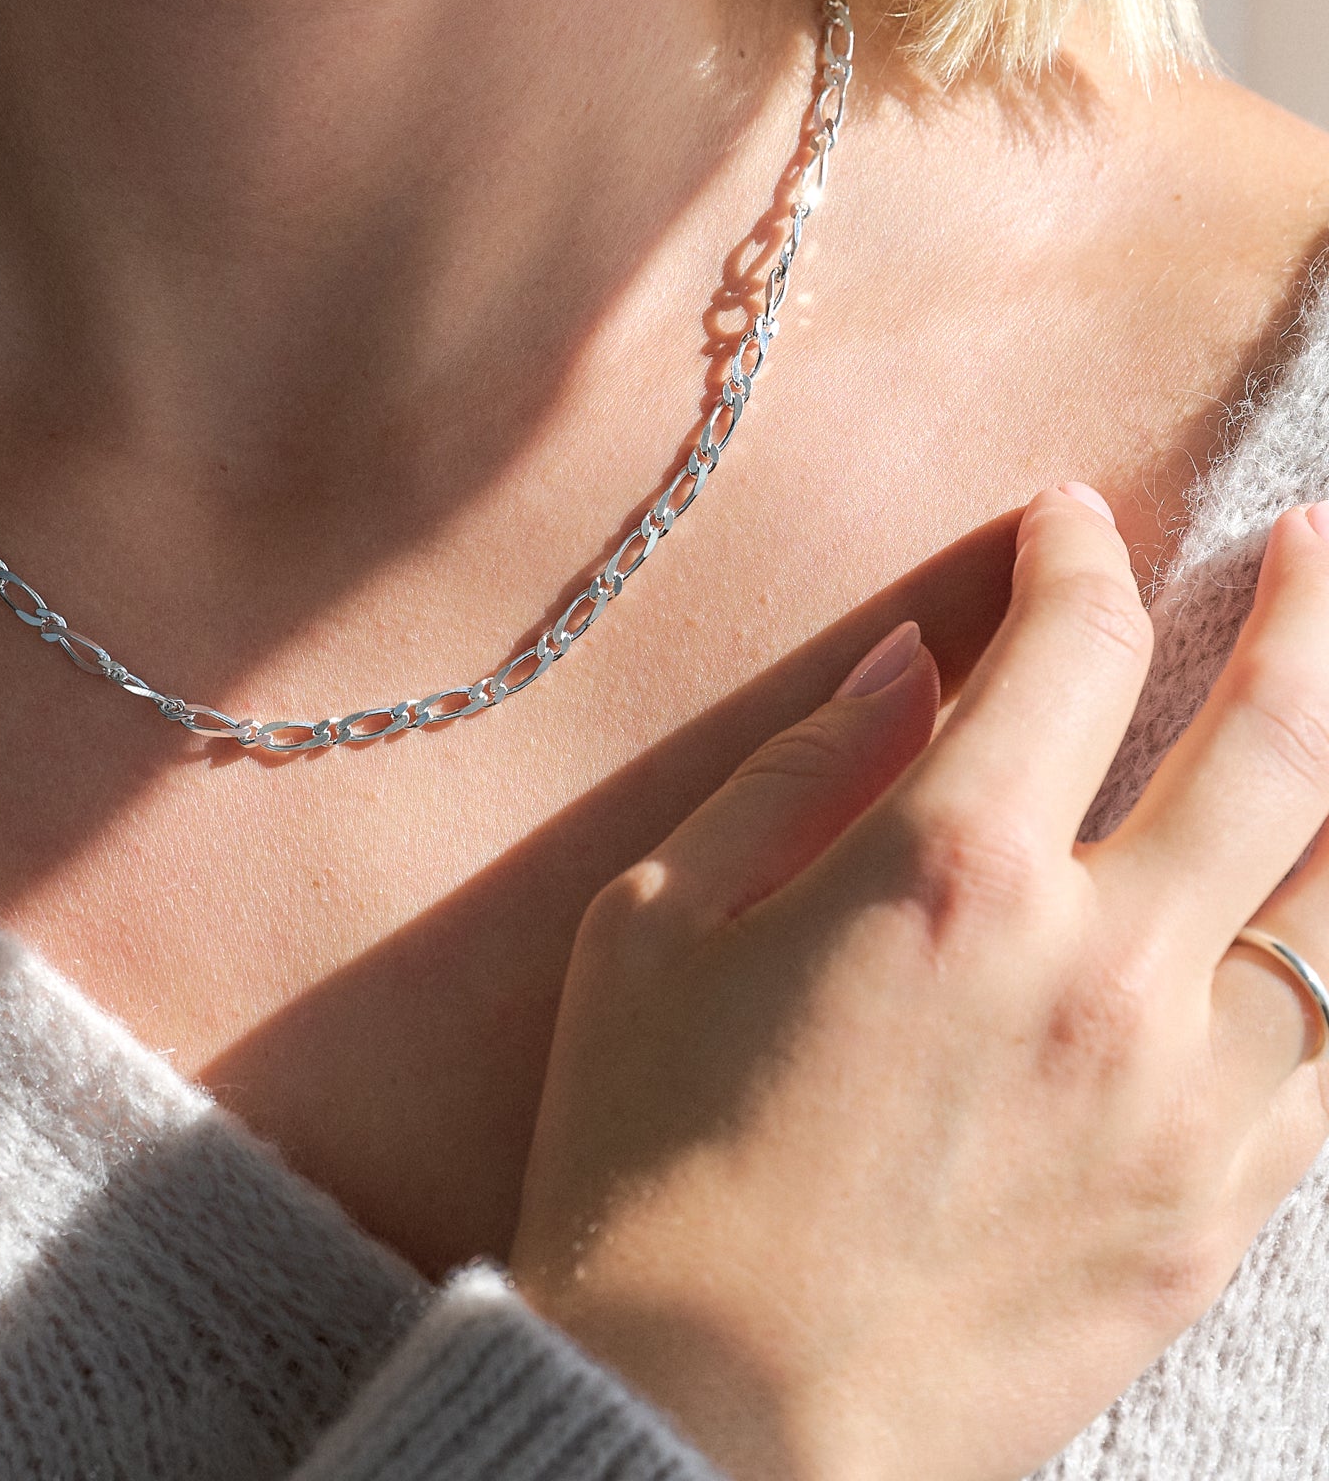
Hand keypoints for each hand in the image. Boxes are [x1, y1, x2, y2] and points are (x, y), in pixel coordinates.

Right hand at [510, 486, 1328, 1480]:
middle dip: (1308, 605)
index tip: (1069, 522)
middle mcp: (1099, 960)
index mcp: (943, 870)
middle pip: (1277, 735)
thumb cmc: (651, 1162)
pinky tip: (1321, 907)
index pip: (1069, 650)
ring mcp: (1186, 1094)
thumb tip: (908, 666)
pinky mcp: (1217, 1210)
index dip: (1078, 558)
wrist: (710, 1423)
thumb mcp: (655, 927)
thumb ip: (796, 773)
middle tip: (1313, 537)